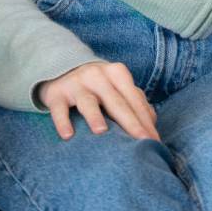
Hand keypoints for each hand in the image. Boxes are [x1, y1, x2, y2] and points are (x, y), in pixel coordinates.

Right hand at [37, 61, 158, 141]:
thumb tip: (152, 123)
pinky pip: (59, 108)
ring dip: (94, 116)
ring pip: (88, 101)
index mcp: (117, 73)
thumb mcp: (117, 87)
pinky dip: (63, 121)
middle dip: (131, 123)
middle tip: (142, 142)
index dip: (145, 120)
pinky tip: (67, 135)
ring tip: (101, 131)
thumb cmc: (97, 85)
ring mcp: (77, 83)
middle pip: (116, 102)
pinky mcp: (57, 93)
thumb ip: (135, 101)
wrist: (61, 68)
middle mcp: (98, 75)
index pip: (134, 99)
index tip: (154, 141)